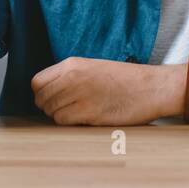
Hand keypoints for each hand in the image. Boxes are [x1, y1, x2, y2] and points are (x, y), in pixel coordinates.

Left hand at [31, 57, 179, 125]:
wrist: (151, 87)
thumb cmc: (125, 80)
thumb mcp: (93, 67)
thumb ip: (70, 76)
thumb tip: (49, 92)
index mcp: (72, 64)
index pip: (37, 82)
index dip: (41, 94)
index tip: (51, 99)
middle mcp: (73, 77)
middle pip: (41, 99)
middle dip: (48, 107)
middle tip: (64, 110)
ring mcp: (80, 95)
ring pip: (51, 112)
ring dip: (60, 116)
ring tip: (76, 114)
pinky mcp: (89, 112)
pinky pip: (64, 121)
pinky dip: (69, 123)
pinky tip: (83, 119)